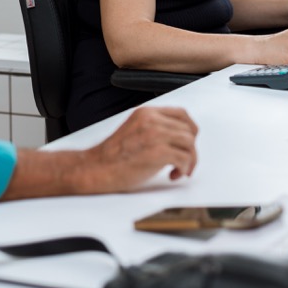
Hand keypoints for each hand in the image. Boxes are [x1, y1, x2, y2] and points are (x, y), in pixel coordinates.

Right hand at [80, 107, 198, 189]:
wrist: (96, 168)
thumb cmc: (113, 156)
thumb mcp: (135, 130)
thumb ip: (154, 128)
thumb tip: (178, 137)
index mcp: (146, 112)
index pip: (181, 114)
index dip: (190, 129)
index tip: (190, 142)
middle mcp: (152, 120)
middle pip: (188, 130)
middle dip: (190, 149)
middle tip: (184, 162)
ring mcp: (155, 135)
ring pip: (189, 144)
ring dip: (189, 160)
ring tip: (178, 170)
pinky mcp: (157, 152)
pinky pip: (184, 158)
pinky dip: (183, 169)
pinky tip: (172, 174)